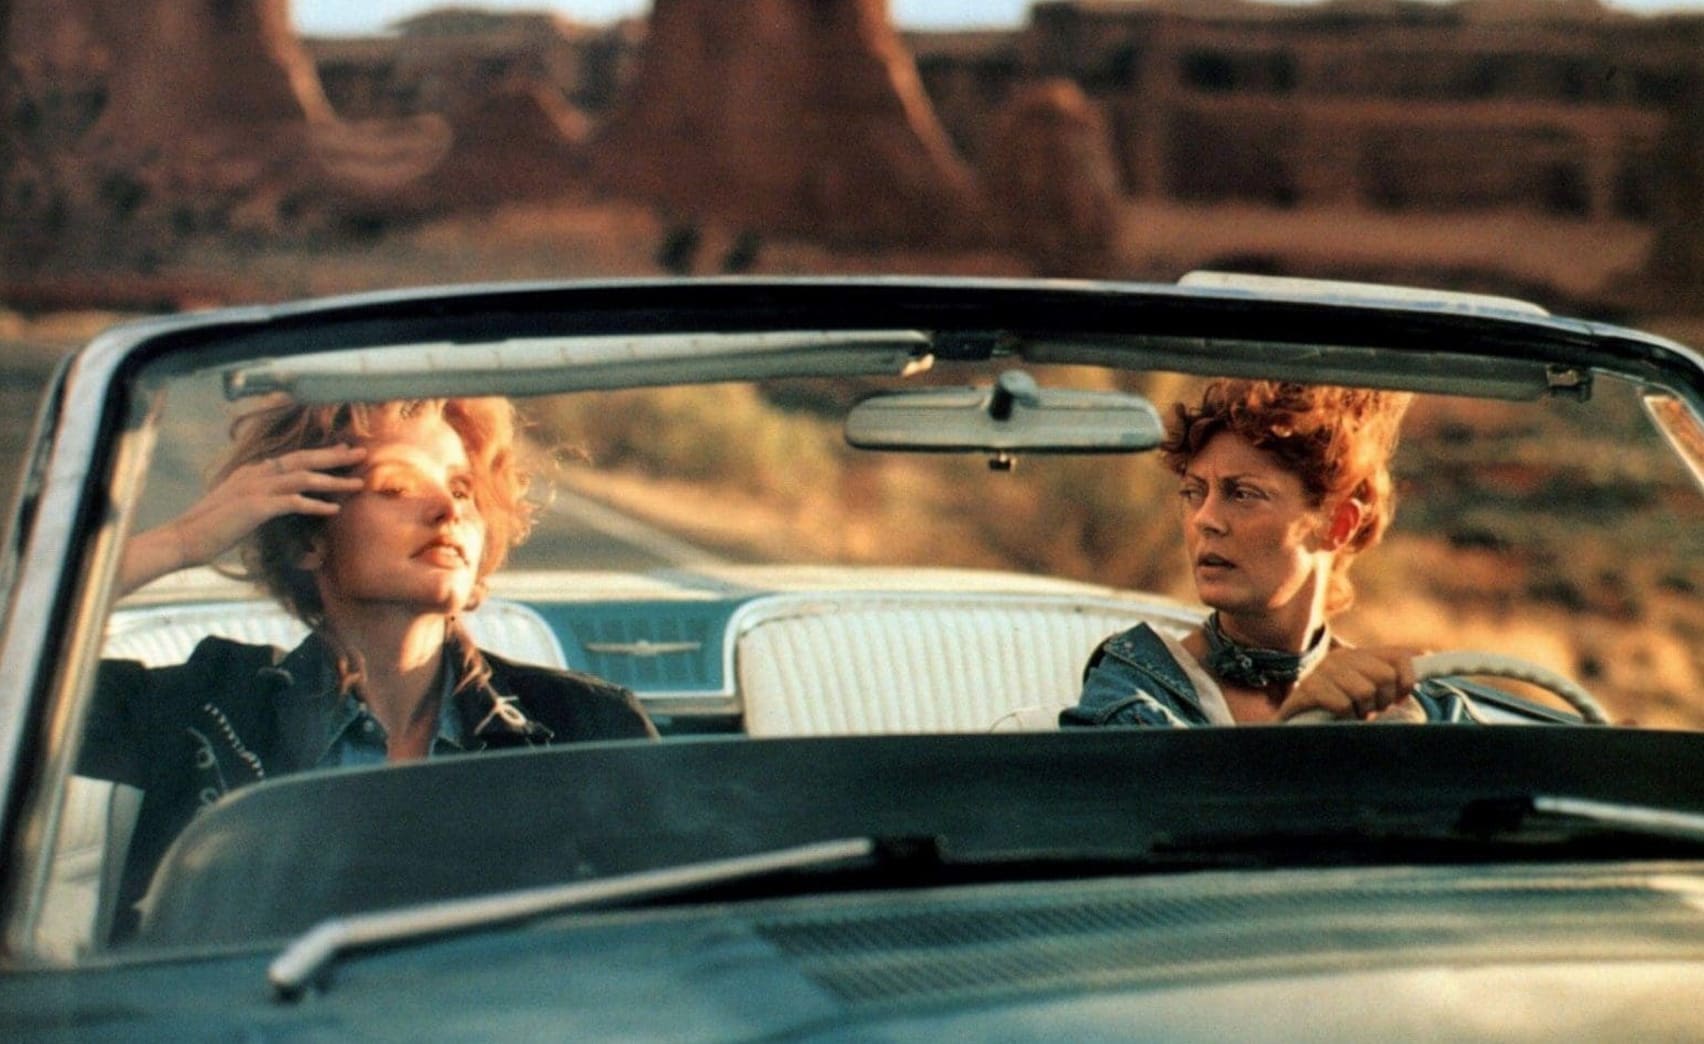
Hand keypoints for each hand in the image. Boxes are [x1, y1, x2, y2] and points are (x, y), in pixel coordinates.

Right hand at [118, 444, 366, 593]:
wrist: (184, 538)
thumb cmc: (212, 527)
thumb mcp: (239, 506)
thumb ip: (261, 498)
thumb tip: (281, 499)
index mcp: (252, 471)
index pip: (293, 457)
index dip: (320, 453)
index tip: (343, 449)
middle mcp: (256, 474)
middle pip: (303, 459)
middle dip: (334, 456)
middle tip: (360, 453)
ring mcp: (255, 488)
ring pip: (303, 477)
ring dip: (333, 480)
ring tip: (358, 483)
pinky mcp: (255, 507)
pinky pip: (293, 502)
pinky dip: (315, 504)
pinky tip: (333, 509)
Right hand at [1276, 646, 1422, 722]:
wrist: (1296, 724)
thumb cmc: (1340, 710)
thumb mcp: (1369, 690)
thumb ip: (1395, 672)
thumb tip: (1428, 653)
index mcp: (1359, 654)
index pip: (1401, 656)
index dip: (1407, 681)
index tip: (1400, 698)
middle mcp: (1339, 658)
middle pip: (1384, 676)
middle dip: (1382, 701)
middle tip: (1369, 711)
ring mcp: (1320, 672)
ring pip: (1363, 691)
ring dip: (1361, 711)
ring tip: (1352, 715)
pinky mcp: (1305, 690)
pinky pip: (1341, 704)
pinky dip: (1344, 717)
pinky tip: (1336, 718)